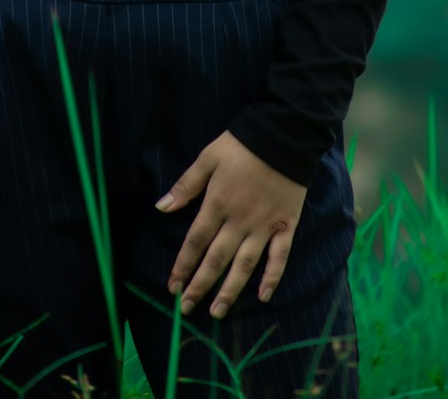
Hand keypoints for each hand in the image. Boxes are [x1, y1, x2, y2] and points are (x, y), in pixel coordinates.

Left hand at [158, 130, 306, 319]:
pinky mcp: (286, 226)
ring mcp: (264, 226)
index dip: (183, 265)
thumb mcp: (207, 158)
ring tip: (217, 312)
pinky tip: (263, 296)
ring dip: (230, 291)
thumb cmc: (241, 145)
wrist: (284, 136)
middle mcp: (239, 221)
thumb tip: (161, 207)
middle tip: (187, 308)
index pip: (196, 241)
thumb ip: (186, 185)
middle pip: (217, 259)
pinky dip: (272, 278)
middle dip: (200, 285)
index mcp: (217, 203)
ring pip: (244, 265)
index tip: (172, 286)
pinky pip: (279, 257)